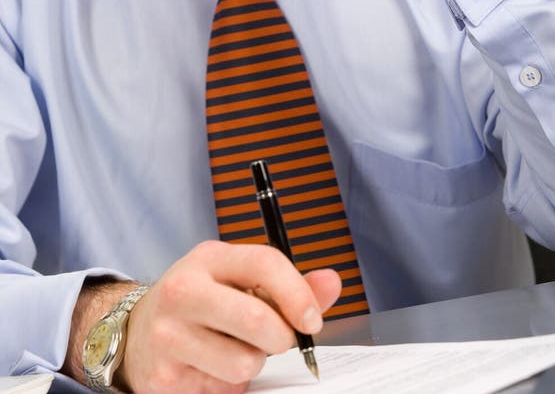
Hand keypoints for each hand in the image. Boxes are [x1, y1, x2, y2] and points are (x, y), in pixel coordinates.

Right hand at [118, 240, 340, 392]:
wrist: (137, 331)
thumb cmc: (201, 300)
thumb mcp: (238, 279)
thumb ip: (288, 283)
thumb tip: (333, 283)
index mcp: (209, 258)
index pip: (264, 263)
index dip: (298, 294)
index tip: (312, 320)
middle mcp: (183, 290)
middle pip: (257, 320)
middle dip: (281, 337)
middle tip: (276, 339)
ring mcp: (169, 334)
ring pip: (244, 363)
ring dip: (252, 364)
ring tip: (234, 349)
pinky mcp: (164, 377)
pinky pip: (221, 389)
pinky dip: (226, 383)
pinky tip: (210, 366)